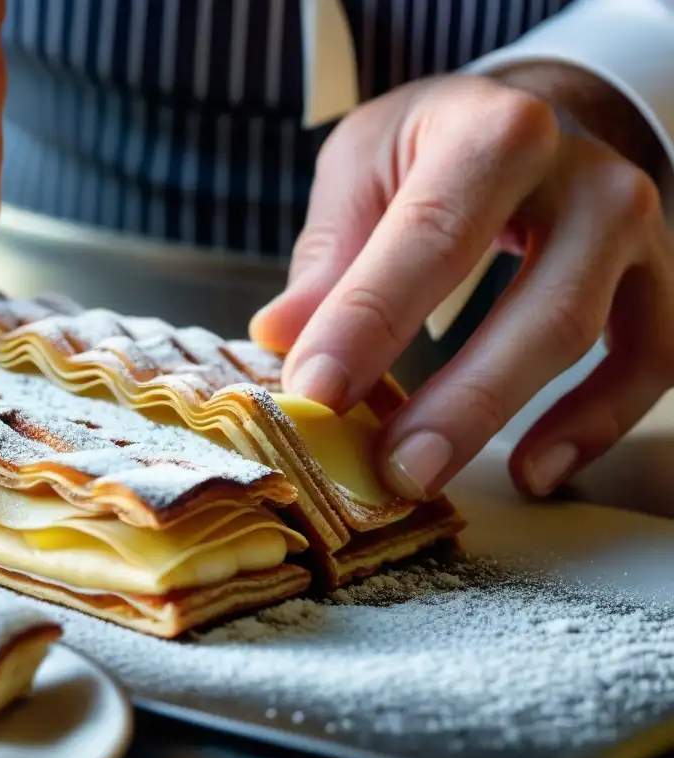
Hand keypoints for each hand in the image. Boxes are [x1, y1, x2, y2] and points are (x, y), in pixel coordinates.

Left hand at [250, 68, 673, 500]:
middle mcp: (585, 176)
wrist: (532, 119)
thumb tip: (281, 336)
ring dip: (505, 420)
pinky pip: (650, 362)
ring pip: (587, 338)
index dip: (370, 322)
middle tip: (391, 469)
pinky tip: (534, 471)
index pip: (431, 237)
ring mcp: (634, 229)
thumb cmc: (432, 146)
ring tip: (429, 477)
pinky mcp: (658, 277)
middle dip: (459, 399)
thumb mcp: (365, 166)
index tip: (315, 395)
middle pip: (536, 302)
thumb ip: (330, 250)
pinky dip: (595, 425)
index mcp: (495, 133)